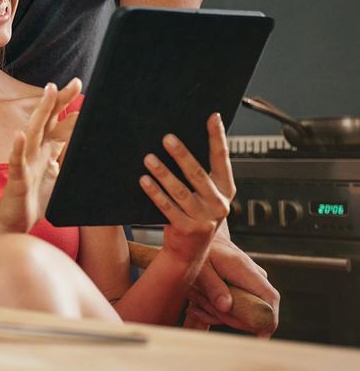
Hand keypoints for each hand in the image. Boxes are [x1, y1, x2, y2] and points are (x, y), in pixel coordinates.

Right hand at [0, 78, 80, 234]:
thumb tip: (88, 149)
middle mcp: (35, 150)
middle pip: (48, 119)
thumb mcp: (59, 177)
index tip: (81, 87)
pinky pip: (16, 161)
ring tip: (48, 92)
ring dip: (41, 111)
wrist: (15, 223)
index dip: (70, 106)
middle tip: (76, 82)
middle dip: (60, 100)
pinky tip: (19, 135)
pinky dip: (17, 147)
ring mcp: (25, 162)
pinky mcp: (17, 178)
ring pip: (33, 131)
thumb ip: (68, 160)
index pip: (59, 122)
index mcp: (46, 149)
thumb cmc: (34, 199)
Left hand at [139, 113, 235, 276]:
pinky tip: (144, 180)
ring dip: (163, 173)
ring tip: (149, 158)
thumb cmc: (195, 214)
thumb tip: (183, 139)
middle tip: (167, 138)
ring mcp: (203, 219)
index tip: (212, 116)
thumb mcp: (207, 195)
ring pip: (180, 191)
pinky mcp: (186, 230)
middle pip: (197, 174)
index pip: (222, 158)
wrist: (190, 254)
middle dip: (181, 154)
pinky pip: (167, 207)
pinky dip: (155, 193)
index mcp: (226, 189)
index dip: (218, 136)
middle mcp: (218, 204)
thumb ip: (202, 172)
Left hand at [183, 238, 279, 336]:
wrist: (206, 237)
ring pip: (244, 312)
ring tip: (197, 297)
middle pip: (255, 313)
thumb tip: (225, 306)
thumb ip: (213, 286)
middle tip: (201, 304)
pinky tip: (201, 302)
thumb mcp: (201, 267)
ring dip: (218, 312)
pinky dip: (219, 309)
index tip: (258, 337)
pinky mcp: (248, 288)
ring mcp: (253, 283)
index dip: (267, 321)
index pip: (269, 299)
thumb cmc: (203, 250)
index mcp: (246, 271)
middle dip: (227, 317)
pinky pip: (238, 308)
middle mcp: (255, 277)